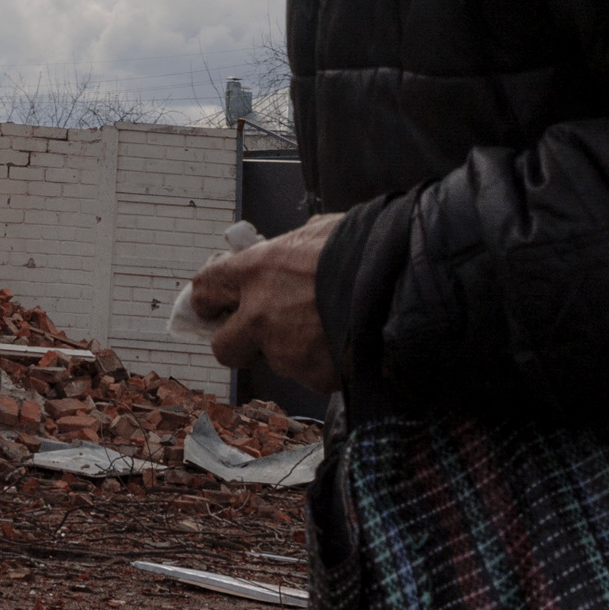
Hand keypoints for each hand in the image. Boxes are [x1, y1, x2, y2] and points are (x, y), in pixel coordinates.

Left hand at [184, 211, 346, 394]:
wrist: (403, 281)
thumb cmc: (364, 247)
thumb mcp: (321, 233)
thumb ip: (294, 248)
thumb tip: (292, 250)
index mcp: (257, 270)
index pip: (205, 289)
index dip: (209, 300)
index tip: (214, 305)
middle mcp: (260, 314)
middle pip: (223, 347)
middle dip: (239, 343)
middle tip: (262, 333)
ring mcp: (285, 351)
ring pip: (275, 362)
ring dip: (293, 351)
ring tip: (328, 329)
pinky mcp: (312, 376)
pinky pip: (311, 375)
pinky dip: (324, 365)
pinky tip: (346, 343)